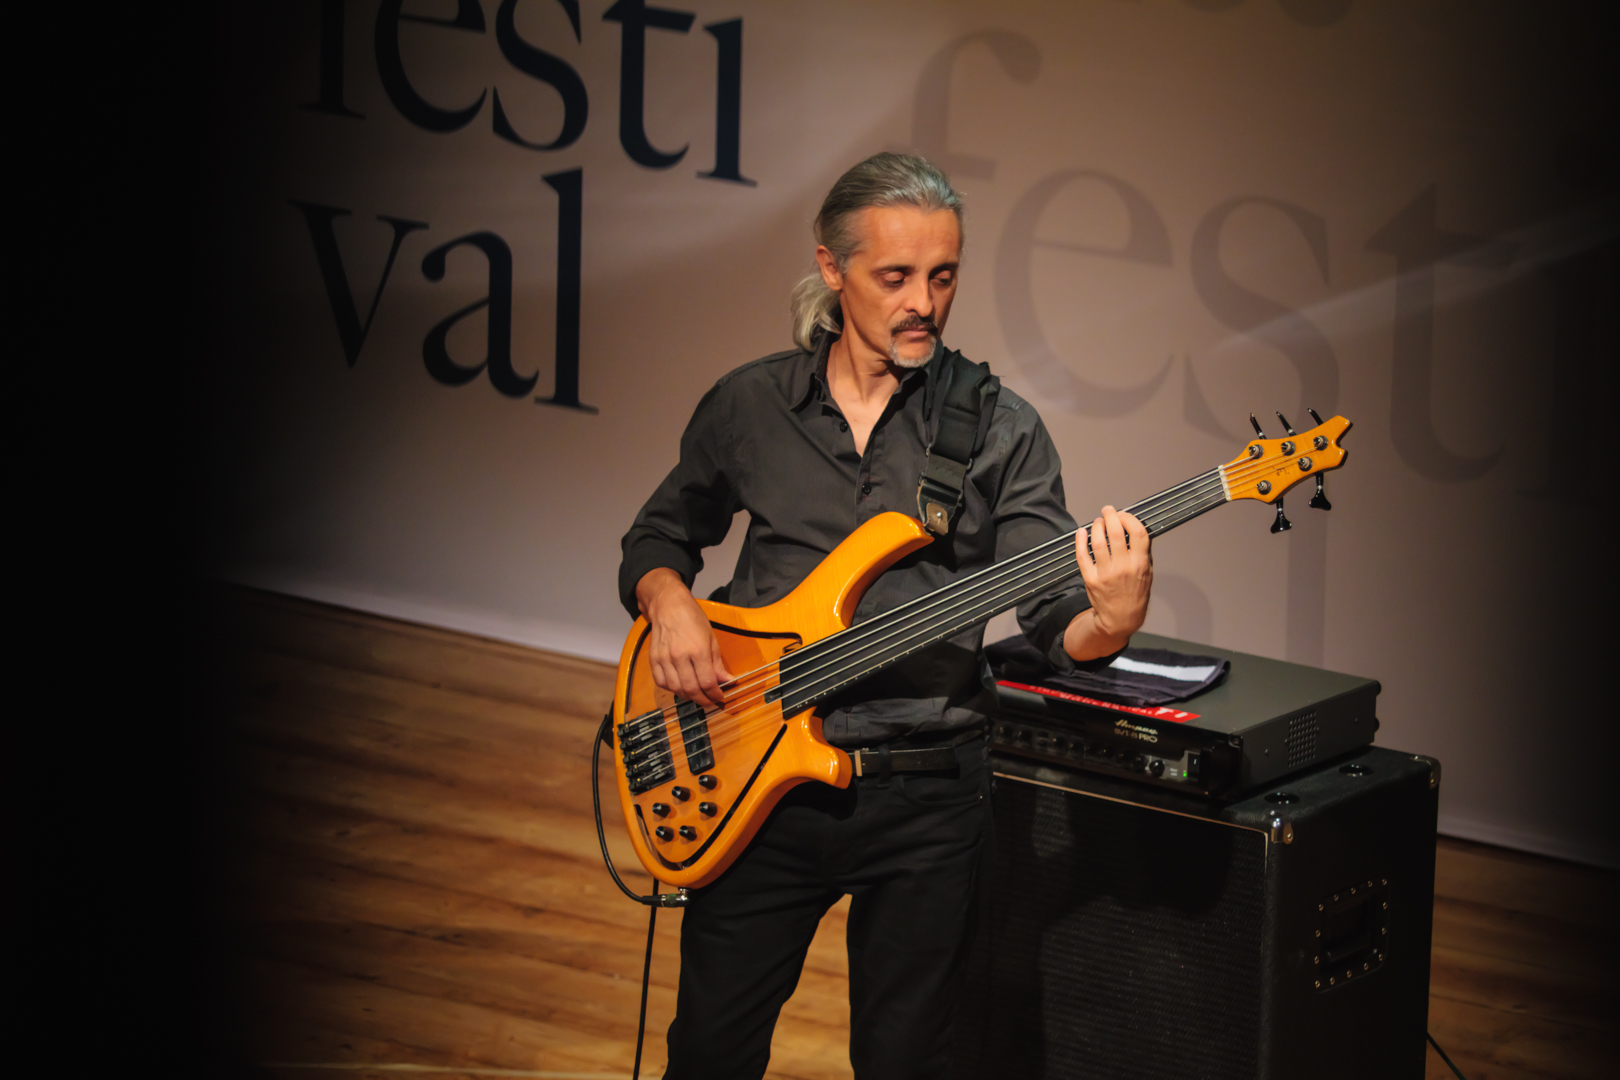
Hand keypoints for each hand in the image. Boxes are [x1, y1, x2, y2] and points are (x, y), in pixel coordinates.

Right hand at [636, 568, 733, 708]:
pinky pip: (661, 682)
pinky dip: (672, 689)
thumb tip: (727, 680)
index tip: (719, 696)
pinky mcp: (653, 659)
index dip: (714, 694)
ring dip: (688, 696)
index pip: (707, 682)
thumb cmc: (692, 618)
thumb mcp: (711, 638)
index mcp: (698, 650)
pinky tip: (680, 687)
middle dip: (703, 700)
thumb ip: (717, 663)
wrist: (668, 605)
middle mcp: (680, 656)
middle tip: (709, 701)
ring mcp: (664, 658)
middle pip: (691, 689)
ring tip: (696, 695)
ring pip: (676, 689)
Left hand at [1065, 506, 1152, 659]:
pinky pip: (1082, 556)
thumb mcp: (1148, 573)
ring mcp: (1105, 574)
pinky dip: (1080, 541)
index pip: (1138, 533)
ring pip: (1097, 542)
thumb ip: (1143, 552)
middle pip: (1115, 533)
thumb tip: (1135, 528)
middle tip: (1108, 511)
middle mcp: (1123, 568)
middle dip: (1111, 516)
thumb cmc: (1136, 593)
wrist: (1121, 619)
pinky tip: (1081, 532)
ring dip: (1096, 526)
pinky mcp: (1091, 579)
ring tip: (1098, 522)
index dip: (1130, 519)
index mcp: (1140, 564)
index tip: (1124, 515)